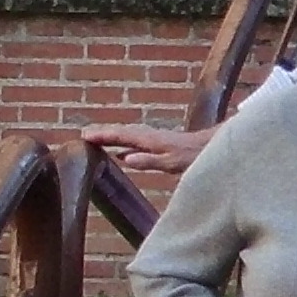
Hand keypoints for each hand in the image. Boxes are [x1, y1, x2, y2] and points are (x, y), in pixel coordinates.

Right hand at [84, 125, 201, 179]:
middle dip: (103, 134)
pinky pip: (135, 144)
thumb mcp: (171, 162)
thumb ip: (148, 161)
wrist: (212, 147)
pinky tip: (121, 155)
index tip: (85, 136)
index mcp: (148, 140)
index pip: (120, 136)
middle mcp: (149, 137)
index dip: (102, 136)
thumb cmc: (193, 156)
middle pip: (121, 134)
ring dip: (111, 138)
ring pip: (127, 137)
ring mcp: (154, 141)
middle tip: (83, 134)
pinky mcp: (159, 146)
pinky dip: (124, 146)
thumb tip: (124, 159)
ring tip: (96, 141)